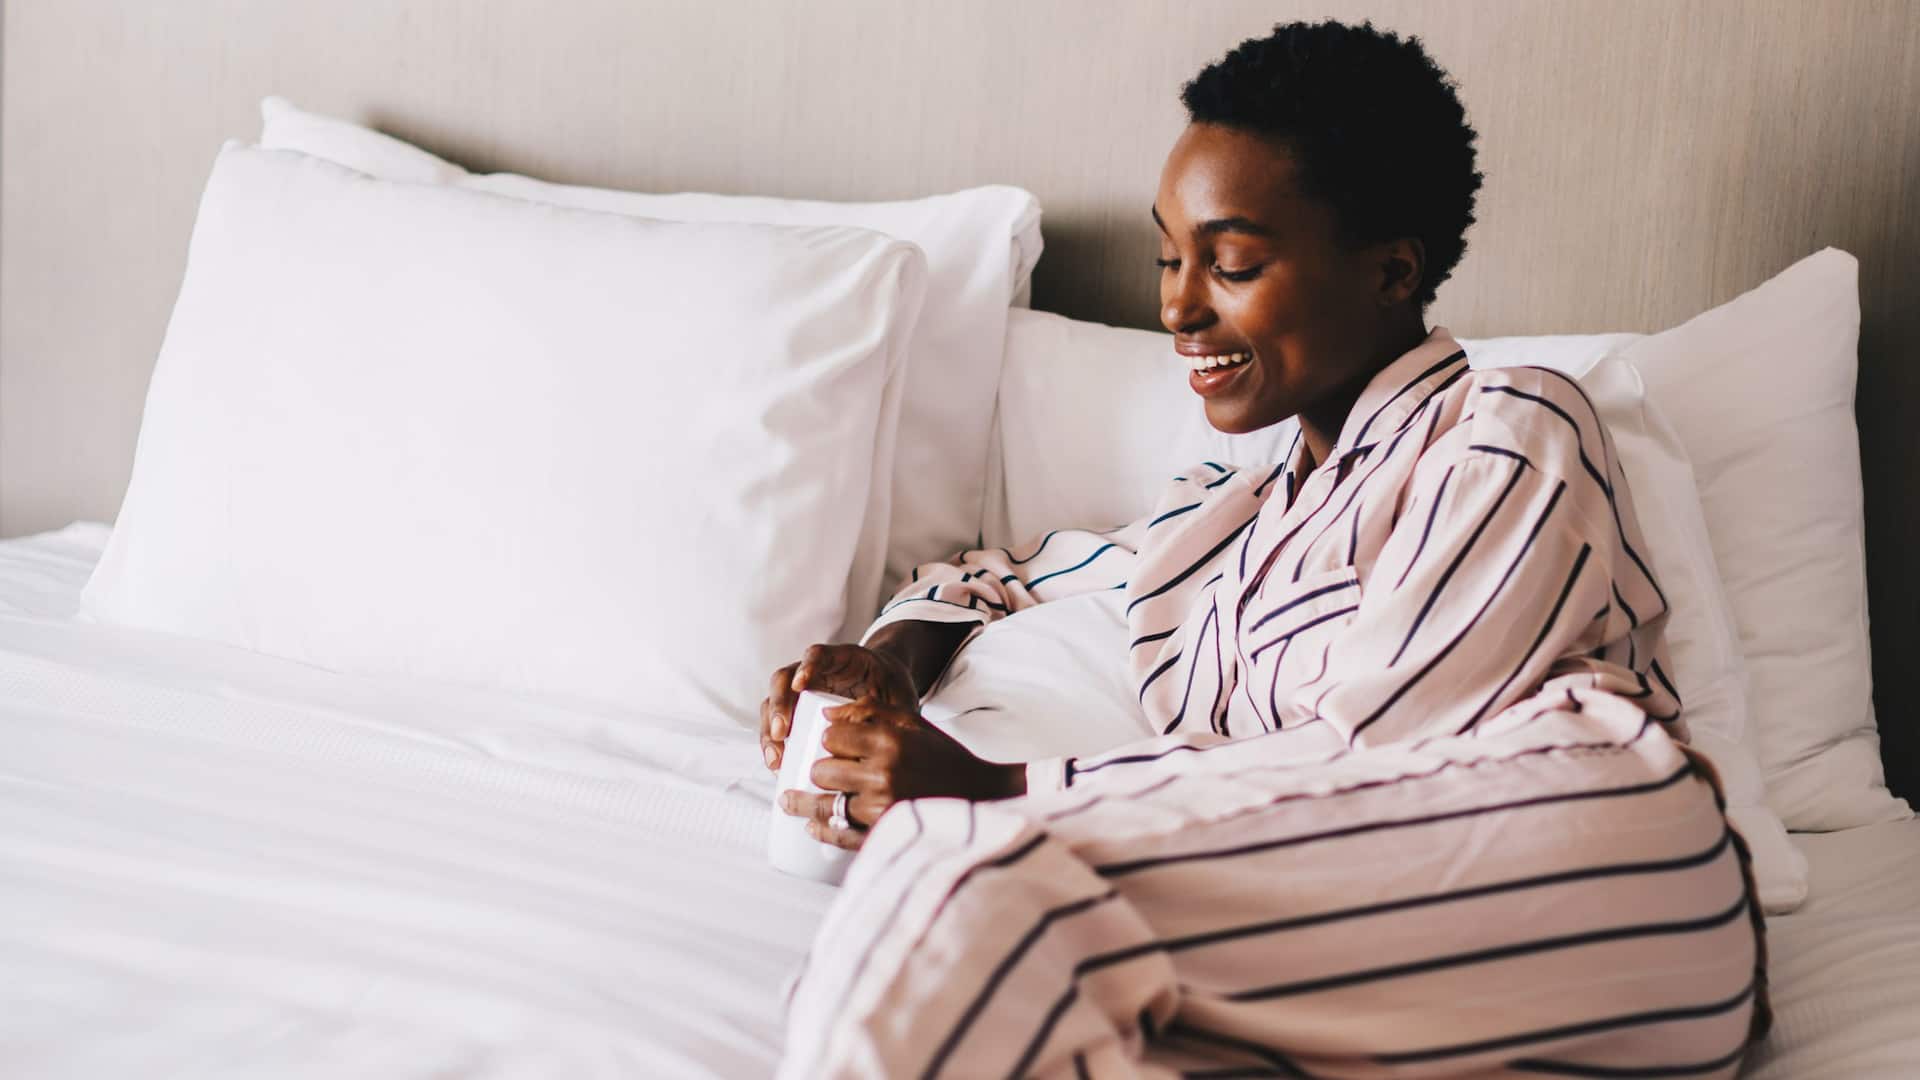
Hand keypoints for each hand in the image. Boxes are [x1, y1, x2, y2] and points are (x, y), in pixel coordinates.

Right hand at [759, 643, 916, 772]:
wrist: (889, 688)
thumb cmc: (892, 690)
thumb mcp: (897, 697)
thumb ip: (888, 712)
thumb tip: (872, 736)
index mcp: (843, 659)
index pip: (819, 654)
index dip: (808, 666)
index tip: (801, 685)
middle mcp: (814, 672)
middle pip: (785, 678)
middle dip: (780, 705)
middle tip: (781, 733)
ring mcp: (801, 691)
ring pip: (774, 702)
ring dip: (769, 730)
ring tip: (775, 758)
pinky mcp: (796, 712)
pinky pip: (777, 724)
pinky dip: (773, 743)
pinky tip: (777, 764)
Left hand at [779, 695, 1025, 850]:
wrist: (982, 799)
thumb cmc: (945, 759)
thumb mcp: (914, 724)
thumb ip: (871, 711)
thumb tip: (826, 714)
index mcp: (889, 742)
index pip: (832, 737)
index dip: (828, 740)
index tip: (833, 744)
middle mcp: (882, 774)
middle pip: (822, 770)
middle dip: (820, 770)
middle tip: (824, 772)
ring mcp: (880, 809)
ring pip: (824, 804)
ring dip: (803, 803)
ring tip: (788, 801)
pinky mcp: (881, 836)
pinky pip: (839, 835)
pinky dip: (822, 830)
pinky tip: (812, 826)